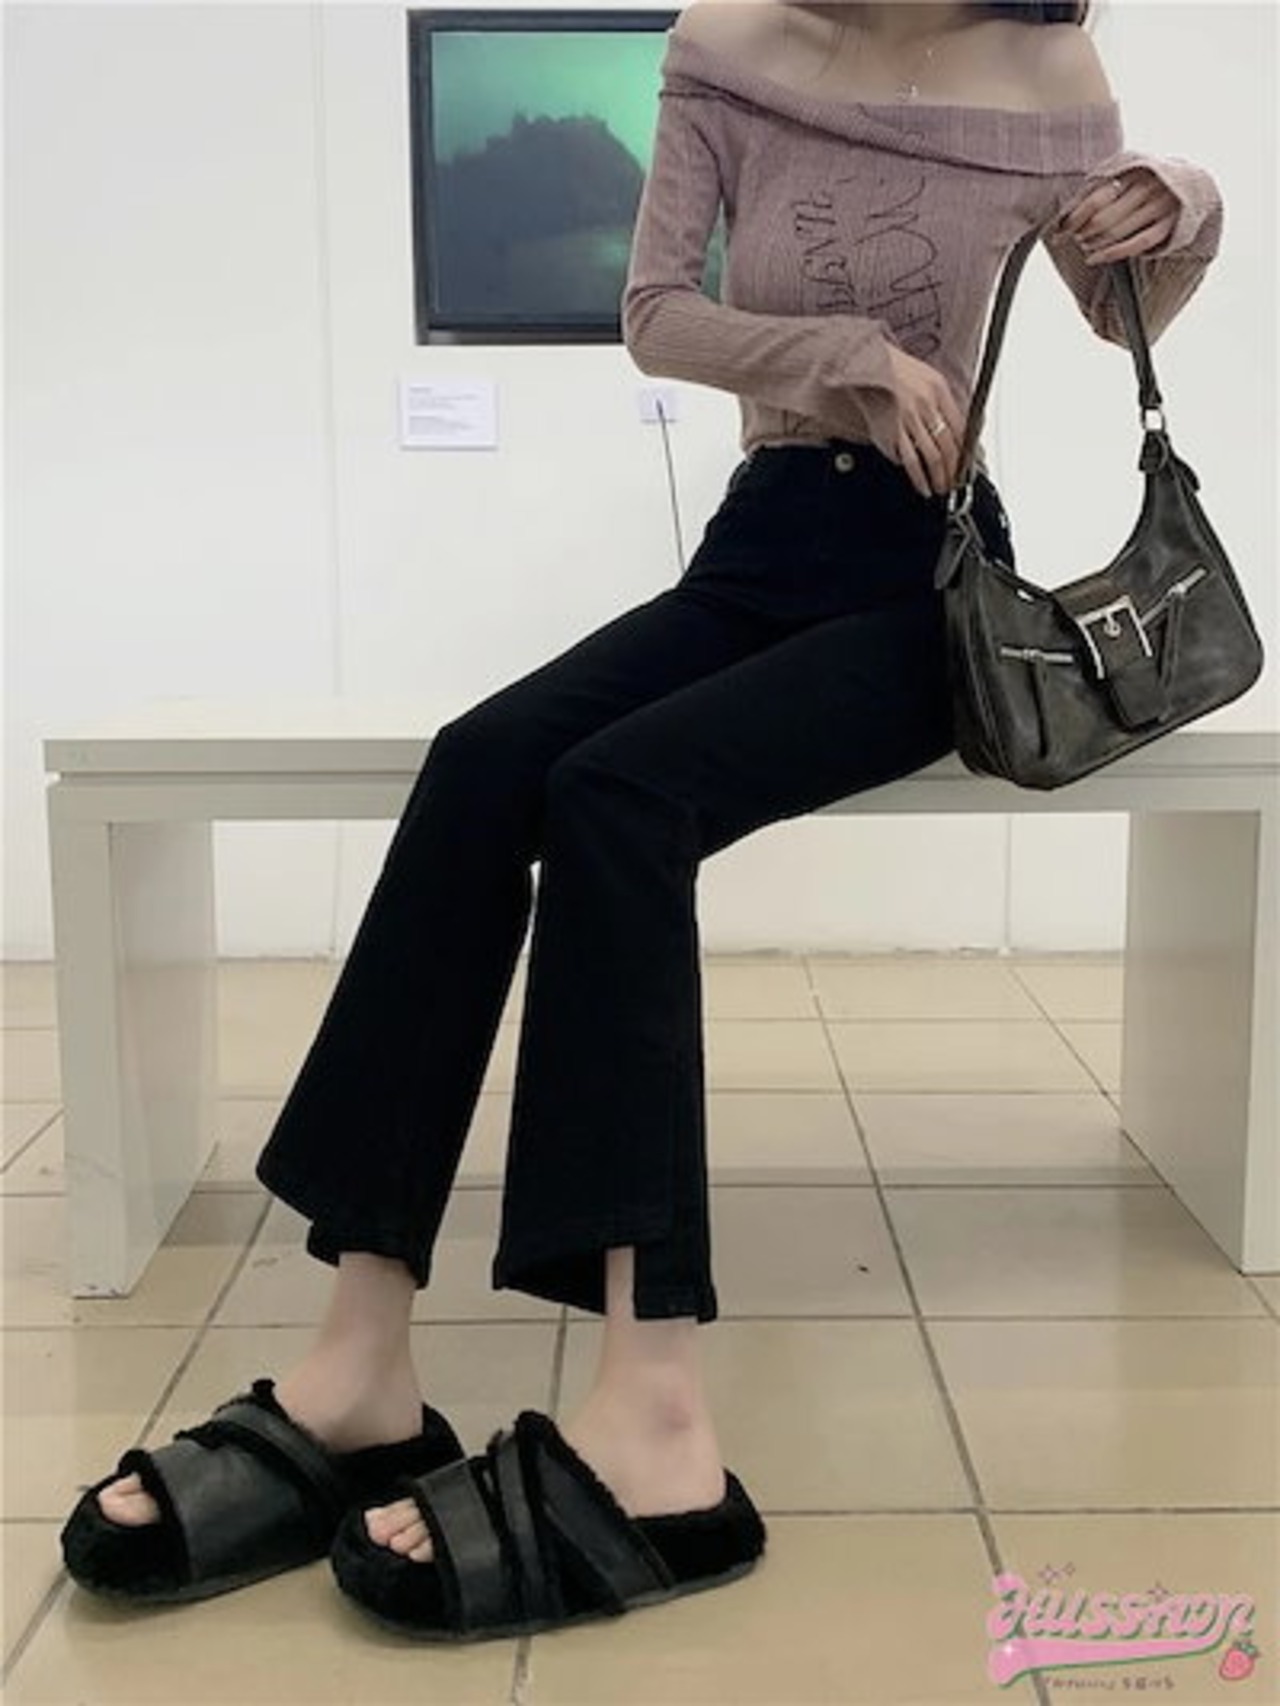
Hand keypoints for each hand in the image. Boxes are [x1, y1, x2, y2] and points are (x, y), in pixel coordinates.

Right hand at [884, 345, 966, 499]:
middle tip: (954, 483)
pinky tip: (920, 483)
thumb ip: (943, 400)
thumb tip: (955, 427)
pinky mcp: (890, 431)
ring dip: (937, 477)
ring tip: (939, 488)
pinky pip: (908, 459)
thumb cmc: (895, 369)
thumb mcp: (928, 376)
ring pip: (931, 457)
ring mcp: (908, 420)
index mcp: (938, 390)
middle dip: (954, 471)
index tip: (966, 465)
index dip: (966, 451)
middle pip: (948, 447)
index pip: (962, 428)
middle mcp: (926, 405)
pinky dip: (916, 475)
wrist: (868, 363)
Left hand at [1057, 166, 1179, 265]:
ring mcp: (1160, 206)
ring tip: (1085, 245)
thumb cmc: (1145, 181)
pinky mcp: (1168, 226)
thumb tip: (1061, 218)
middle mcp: (1148, 187)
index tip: (1062, 228)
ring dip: (1095, 244)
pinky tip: (1095, 259)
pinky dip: (1111, 255)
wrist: (1190, 183)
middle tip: (1076, 237)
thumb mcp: (1123, 174)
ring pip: (1118, 232)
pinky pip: (1136, 245)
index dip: (1075, 217)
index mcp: (1133, 171)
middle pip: (1104, 218)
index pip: (1096, 198)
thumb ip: (1096, 189)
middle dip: (1084, 233)